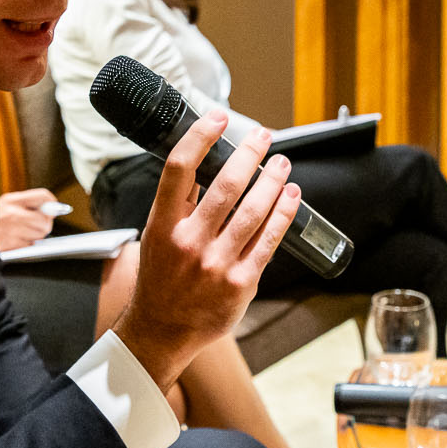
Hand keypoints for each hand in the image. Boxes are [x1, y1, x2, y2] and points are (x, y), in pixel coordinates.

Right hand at [0, 187, 59, 252]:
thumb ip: (27, 203)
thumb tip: (52, 207)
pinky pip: (30, 245)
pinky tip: (17, 239)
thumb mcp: (6, 203)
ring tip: (23, 232)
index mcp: (12, 200)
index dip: (52, 203)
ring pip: (40, 234)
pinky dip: (28, 244)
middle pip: (45, 220)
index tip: (55, 207)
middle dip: (45, 224)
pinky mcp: (13, 245)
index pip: (42, 196)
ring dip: (36, 235)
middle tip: (37, 224)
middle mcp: (13, 214)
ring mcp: (13, 231)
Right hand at [112, 110, 298, 390]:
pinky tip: (291, 197)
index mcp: (163, 225)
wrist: (163, 329)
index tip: (218, 118)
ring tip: (282, 164)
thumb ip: (178, 205)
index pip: (179, 169)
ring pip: (254, 210)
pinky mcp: (242, 282)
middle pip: (226, 184)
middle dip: (250, 153)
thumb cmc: (160, 280)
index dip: (201, 137)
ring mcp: (217, 264)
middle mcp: (189, 242)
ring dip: (273, 180)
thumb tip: (205, 166)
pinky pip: (269, 240)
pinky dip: (283, 213)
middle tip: (263, 136)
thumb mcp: (156, 237)